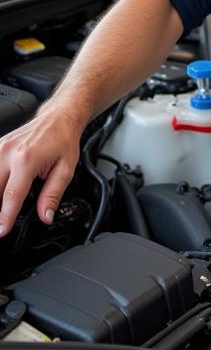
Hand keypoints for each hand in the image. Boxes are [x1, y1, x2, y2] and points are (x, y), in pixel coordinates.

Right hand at [0, 109, 81, 236]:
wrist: (58, 118)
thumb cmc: (63, 140)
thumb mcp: (66, 170)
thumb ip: (53, 195)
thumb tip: (46, 216)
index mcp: (26, 160)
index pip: (11, 196)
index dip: (5, 217)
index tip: (2, 230)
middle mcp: (8, 153)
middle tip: (1, 224)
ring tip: (2, 210)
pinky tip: (2, 190)